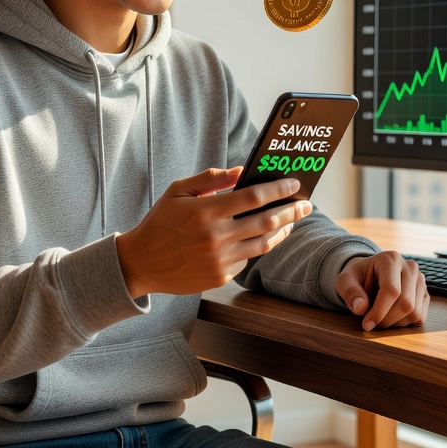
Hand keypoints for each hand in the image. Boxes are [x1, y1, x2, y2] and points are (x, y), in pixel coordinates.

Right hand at [116, 167, 312, 298]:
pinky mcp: (219, 277)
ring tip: (292, 221)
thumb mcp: (179, 191)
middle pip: (267, 221)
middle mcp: (216, 237)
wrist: (140, 262)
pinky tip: (261, 237)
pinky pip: (246, 259)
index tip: (293, 183)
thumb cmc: (160, 222)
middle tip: (306, 203)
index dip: (278, 189)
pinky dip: (256, 247)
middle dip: (291, 210)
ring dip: (282, 231)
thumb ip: (211, 178)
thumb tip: (242, 170)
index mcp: (206, 211)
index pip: (254, 197)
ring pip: (263, 244)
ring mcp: (219, 260)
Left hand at [335, 252, 428, 330]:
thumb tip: (361, 308)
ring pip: (414, 313)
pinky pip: (420, 318)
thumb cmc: (357, 278)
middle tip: (372, 323)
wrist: (369, 274)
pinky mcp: (425, 294)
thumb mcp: (344, 281)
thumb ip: (349, 292)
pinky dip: (405, 324)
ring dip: (395, 323)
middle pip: (406, 304)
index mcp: (390, 259)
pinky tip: (392, 317)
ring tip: (381, 317)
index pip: (391, 290)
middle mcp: (410, 267)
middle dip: (386, 320)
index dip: (379, 311)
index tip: (366, 324)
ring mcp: (420, 280)